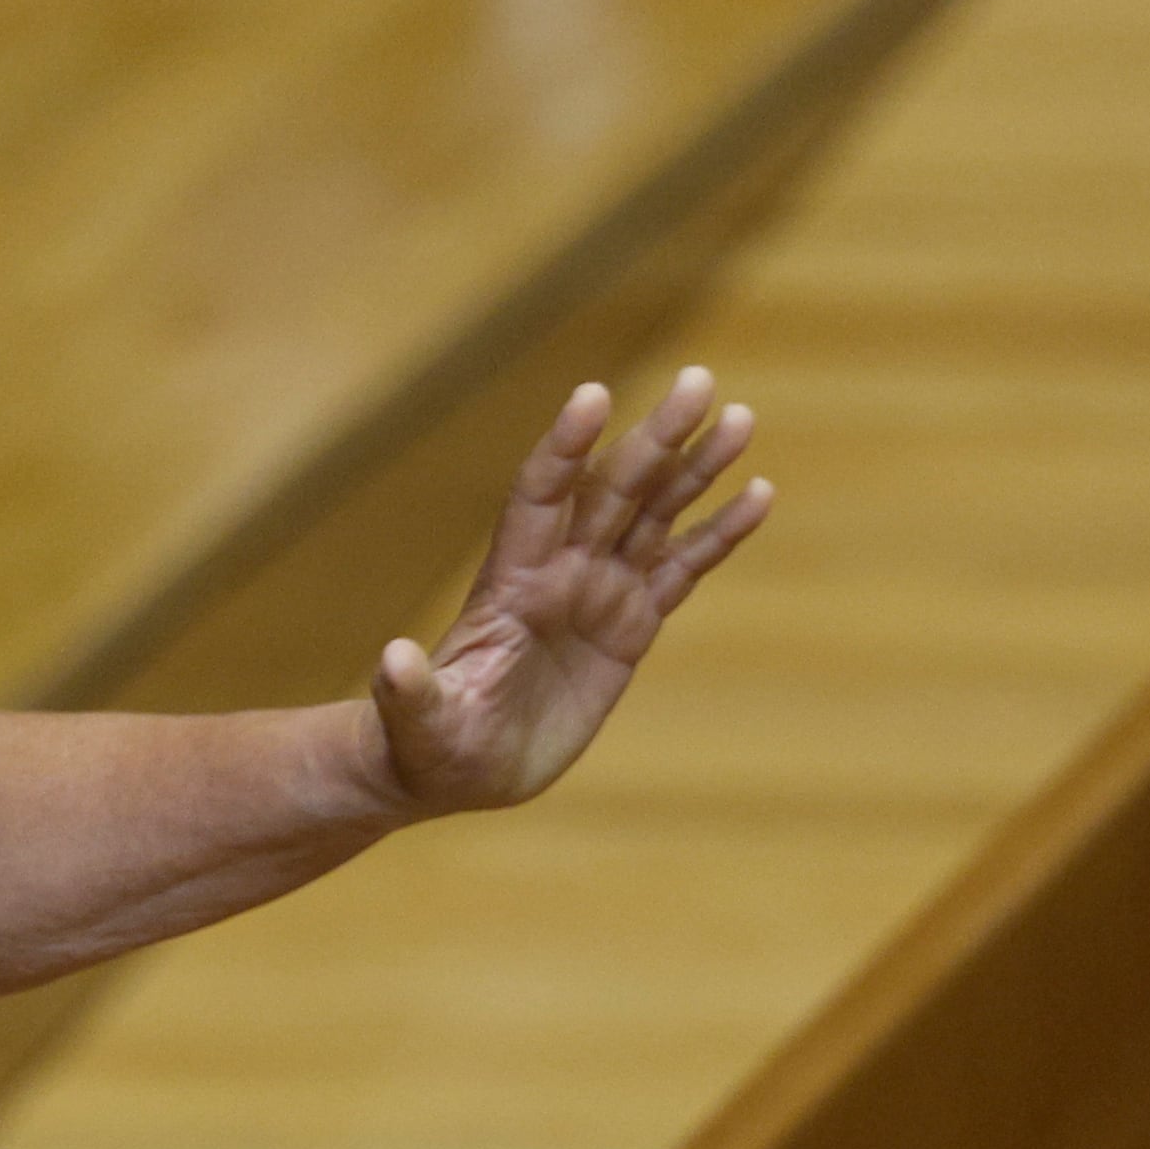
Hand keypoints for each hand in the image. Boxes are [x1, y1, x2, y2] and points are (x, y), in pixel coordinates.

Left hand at [369, 368, 768, 814]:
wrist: (459, 767)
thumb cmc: (427, 745)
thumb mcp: (416, 723)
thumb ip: (408, 692)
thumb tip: (392, 661)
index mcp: (510, 582)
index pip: (540, 496)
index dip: (564, 448)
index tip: (592, 395)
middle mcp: (557, 570)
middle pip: (613, 486)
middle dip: (655, 436)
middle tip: (698, 381)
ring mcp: (597, 591)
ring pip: (654, 512)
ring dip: (695, 466)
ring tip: (738, 416)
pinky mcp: (629, 625)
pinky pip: (681, 568)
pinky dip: (719, 533)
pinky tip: (758, 494)